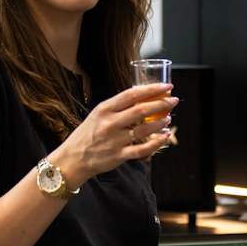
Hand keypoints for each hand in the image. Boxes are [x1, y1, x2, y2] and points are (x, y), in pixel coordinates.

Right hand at [49, 83, 177, 185]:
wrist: (73, 158)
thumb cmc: (87, 134)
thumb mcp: (98, 114)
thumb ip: (117, 107)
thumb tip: (141, 97)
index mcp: (104, 109)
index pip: (132, 95)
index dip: (152, 89)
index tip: (166, 87)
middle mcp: (110, 123)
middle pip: (142, 110)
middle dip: (161, 104)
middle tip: (173, 101)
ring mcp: (115, 140)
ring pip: (145, 129)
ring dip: (160, 122)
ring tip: (168, 117)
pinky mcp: (119, 155)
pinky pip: (142, 149)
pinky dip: (156, 143)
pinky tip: (165, 137)